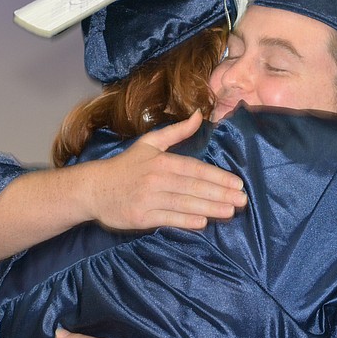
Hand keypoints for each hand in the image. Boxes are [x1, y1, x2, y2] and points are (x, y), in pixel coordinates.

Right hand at [82, 110, 246, 230]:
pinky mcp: (140, 217)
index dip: (218, 177)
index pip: (195, 169)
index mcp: (161, 161)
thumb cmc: (126, 166)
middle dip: (220, 194)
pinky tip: (202, 222)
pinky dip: (185, 221)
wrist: (93, 189)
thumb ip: (177, 131)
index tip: (238, 183)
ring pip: (184, 204)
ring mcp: (148, 199)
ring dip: (209, 208)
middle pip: (193, 187)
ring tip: (230, 211)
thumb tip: (200, 115)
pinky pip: (167, 219)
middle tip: (242, 200)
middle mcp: (156, 179)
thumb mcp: (150, 143)